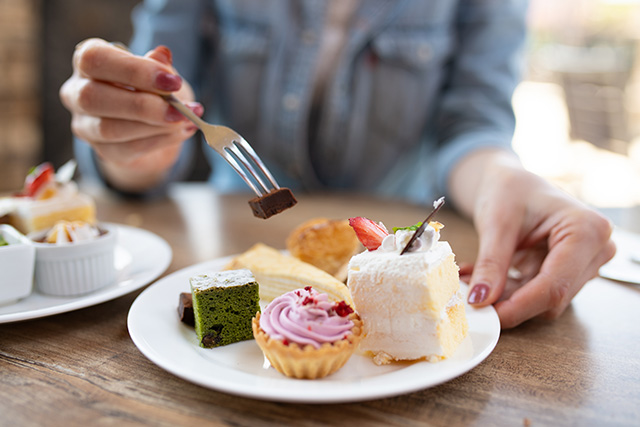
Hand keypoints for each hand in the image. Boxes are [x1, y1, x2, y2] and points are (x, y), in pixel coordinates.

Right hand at [59, 38, 202, 191]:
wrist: (156, 125)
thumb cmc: (154, 89)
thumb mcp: (160, 72)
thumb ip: (158, 65)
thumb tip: (162, 55)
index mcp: (87, 60)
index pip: (96, 59)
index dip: (134, 71)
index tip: (172, 82)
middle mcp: (77, 92)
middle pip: (93, 97)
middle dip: (142, 105)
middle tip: (181, 109)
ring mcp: (86, 125)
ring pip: (109, 129)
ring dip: (154, 126)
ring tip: (186, 121)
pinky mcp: (103, 150)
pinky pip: (127, 149)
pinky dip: (159, 141)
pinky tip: (180, 132)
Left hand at [451, 150, 615, 327]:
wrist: (512, 182)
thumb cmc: (511, 189)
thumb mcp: (497, 223)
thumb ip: (491, 263)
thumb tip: (481, 299)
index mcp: (586, 230)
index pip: (555, 285)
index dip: (520, 305)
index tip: (490, 316)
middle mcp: (594, 250)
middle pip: (552, 297)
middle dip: (509, 300)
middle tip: (469, 296)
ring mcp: (583, 264)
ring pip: (541, 299)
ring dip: (503, 295)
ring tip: (469, 279)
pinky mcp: (566, 272)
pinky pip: (534, 293)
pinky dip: (505, 290)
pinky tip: (480, 278)